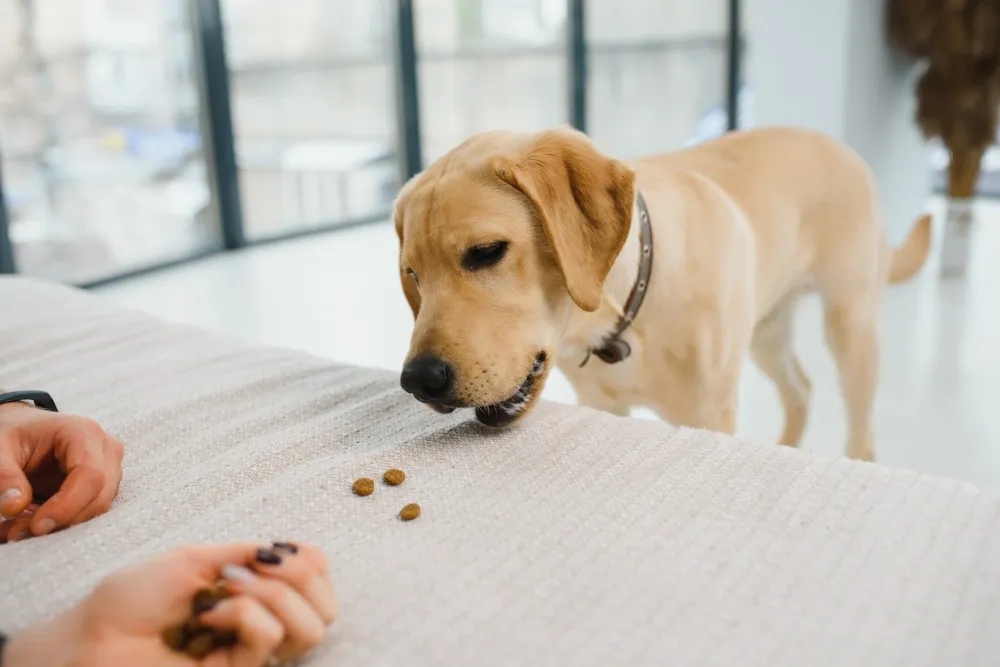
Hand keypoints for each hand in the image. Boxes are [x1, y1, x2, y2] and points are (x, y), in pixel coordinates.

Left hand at [0, 402, 123, 541]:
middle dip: (62, 521)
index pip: (91, 475)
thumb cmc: (15, 433)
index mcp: (83, 432)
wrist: (25, 428)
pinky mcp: (104, 484)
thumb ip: (5, 476)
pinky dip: (61, 523)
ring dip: (60, 525)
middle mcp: (106, 449)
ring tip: (18, 525)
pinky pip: (89, 511)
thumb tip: (13, 508)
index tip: (37, 526)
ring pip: (96, 508)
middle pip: (99, 496)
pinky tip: (32, 520)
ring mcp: (110, 467)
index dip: (67, 506)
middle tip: (18, 531)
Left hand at [4, 541, 338, 666]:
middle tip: (248, 571)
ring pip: (310, 628)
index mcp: (258, 594)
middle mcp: (263, 627)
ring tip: (223, 594)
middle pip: (329, 608)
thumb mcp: (195, 557)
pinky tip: (205, 615)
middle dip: (298, 576)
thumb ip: (248, 553)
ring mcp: (251, 656)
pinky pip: (268, 638)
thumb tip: (290, 552)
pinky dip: (241, 614)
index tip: (266, 552)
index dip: (308, 560)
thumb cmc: (132, 599)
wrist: (92, 639)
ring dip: (271, 596)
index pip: (321, 578)